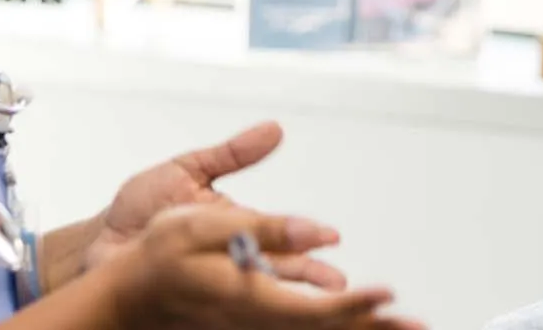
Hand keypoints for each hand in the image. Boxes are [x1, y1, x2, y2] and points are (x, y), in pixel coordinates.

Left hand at [83, 122, 343, 290]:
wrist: (96, 242)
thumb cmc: (138, 207)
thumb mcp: (187, 170)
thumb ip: (232, 153)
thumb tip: (275, 129)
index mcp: (234, 225)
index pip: (277, 233)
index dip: (304, 240)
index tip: (330, 240)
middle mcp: (228, 256)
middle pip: (276, 269)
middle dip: (307, 277)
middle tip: (335, 287)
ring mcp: (210, 280)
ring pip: (255, 292)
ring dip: (280, 299)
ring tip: (306, 307)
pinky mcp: (191, 300)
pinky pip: (221, 309)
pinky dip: (242, 313)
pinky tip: (261, 319)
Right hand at [107, 203, 423, 329]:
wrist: (124, 297)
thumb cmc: (156, 257)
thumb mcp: (200, 223)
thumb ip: (261, 227)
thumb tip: (314, 230)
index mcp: (247, 298)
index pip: (314, 308)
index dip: (356, 304)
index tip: (389, 295)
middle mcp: (256, 321)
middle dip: (375, 327)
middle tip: (419, 324)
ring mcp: (254, 328)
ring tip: (403, 327)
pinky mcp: (253, 325)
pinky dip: (334, 328)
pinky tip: (357, 325)